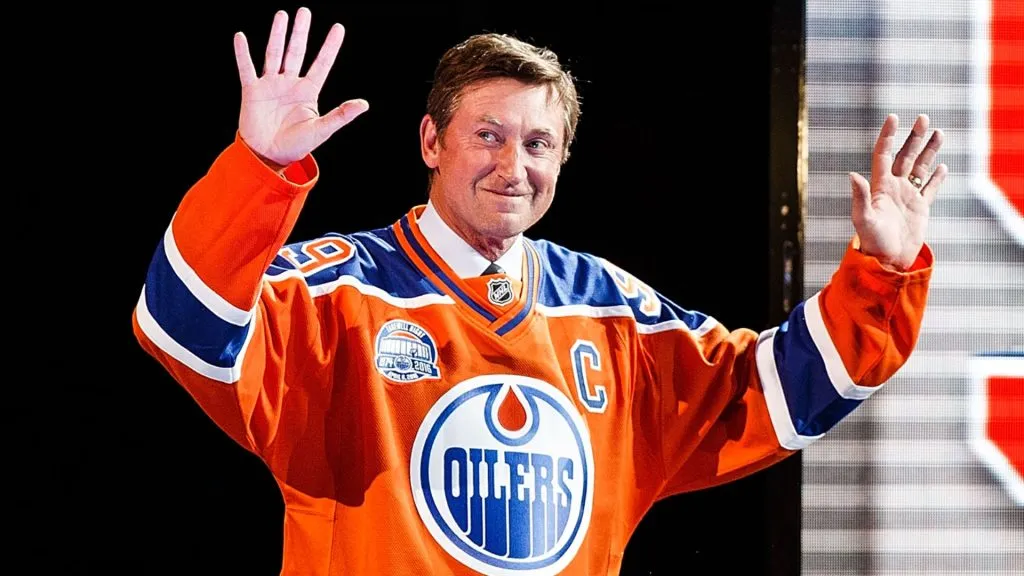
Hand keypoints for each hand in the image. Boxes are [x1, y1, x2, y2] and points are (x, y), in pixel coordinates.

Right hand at [233, 8, 368, 168]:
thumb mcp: (322, 129)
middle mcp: (290, 84)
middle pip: (296, 52)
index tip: (338, 27)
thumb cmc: (296, 145)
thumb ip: (341, 115)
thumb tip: (364, 104)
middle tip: (304, 11)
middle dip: (300, 32)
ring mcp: (270, 85)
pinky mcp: (252, 91)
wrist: (268, 157)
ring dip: (277, 35)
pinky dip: (242, 54)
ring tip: (282, 15)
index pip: (322, 64)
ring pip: (274, 54)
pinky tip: (240, 37)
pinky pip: (247, 68)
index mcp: (308, 92)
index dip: (330, 46)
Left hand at [850, 113, 946, 270]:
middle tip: (923, 117)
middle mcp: (893, 188)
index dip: (888, 136)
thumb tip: (852, 174)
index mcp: (880, 186)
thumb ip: (860, 197)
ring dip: (928, 151)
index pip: (884, 154)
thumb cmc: (873, 243)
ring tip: (938, 132)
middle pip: (905, 156)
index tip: (893, 117)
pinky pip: (930, 188)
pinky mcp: (920, 209)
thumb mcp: (865, 219)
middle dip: (914, 137)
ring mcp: (908, 197)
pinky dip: (936, 177)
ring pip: (920, 168)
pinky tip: (942, 166)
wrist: (887, 262)